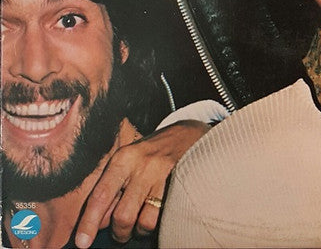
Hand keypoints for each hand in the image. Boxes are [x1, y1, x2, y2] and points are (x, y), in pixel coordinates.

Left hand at [74, 120, 209, 247]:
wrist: (186, 135)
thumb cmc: (150, 152)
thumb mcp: (127, 161)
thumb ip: (112, 188)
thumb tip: (99, 222)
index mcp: (124, 158)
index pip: (101, 195)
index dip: (89, 222)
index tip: (82, 243)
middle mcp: (142, 166)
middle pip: (123, 215)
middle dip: (119, 232)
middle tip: (120, 232)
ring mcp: (163, 176)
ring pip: (144, 221)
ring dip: (139, 231)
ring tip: (139, 223)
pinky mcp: (179, 184)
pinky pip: (163, 217)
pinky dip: (156, 224)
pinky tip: (154, 215)